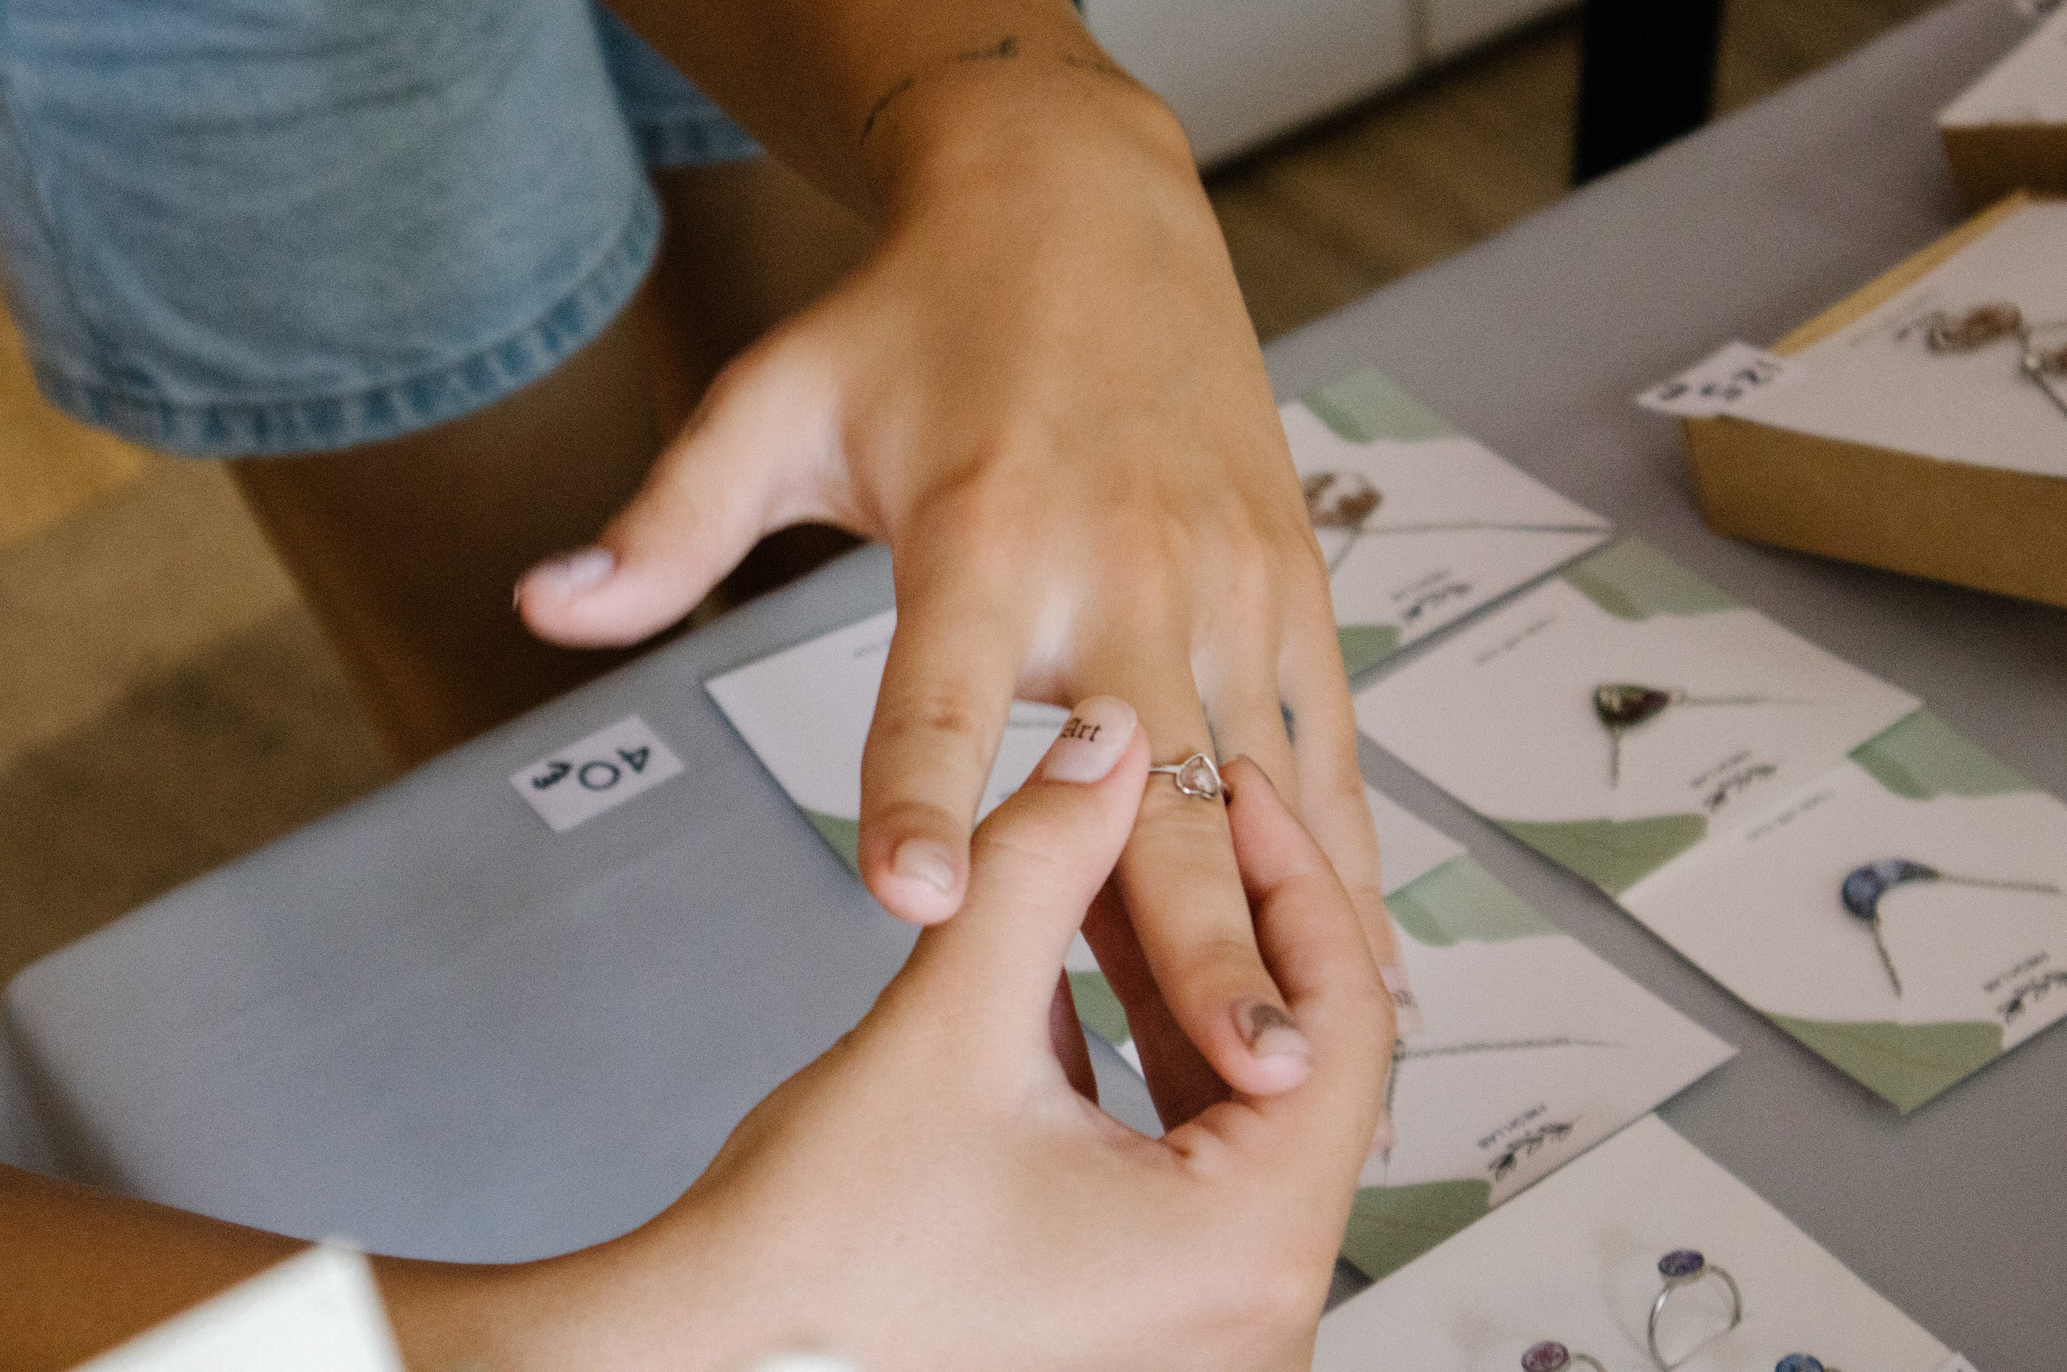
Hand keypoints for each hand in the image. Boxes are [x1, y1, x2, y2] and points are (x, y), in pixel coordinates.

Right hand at [450, 702, 1393, 1371]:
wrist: (721, 1361)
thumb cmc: (816, 1262)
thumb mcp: (947, 1017)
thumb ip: (1038, 860)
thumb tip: (1106, 755)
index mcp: (1239, 1255)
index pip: (1345, 1026)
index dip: (1292, 881)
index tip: (1238, 798)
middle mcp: (1248, 1315)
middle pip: (1305, 1069)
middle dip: (1236, 925)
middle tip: (1187, 815)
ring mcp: (1199, 1330)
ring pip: (1243, 1113)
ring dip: (1182, 988)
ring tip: (1120, 877)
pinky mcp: (1144, 1323)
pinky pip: (1189, 1170)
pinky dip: (1146, 1067)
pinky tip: (1079, 977)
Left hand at [518, 58, 1410, 1118]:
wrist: (1083, 201)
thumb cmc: (921, 317)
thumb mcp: (774, 401)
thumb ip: (669, 524)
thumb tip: (542, 604)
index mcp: (983, 530)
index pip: (939, 690)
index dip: (919, 796)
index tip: (910, 903)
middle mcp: (1123, 565)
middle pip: (1157, 781)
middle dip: (1199, 937)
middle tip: (1233, 1077)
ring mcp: (1226, 581)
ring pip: (1270, 786)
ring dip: (1294, 931)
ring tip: (1316, 1075)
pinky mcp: (1292, 583)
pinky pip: (1330, 743)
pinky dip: (1348, 856)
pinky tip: (1367, 968)